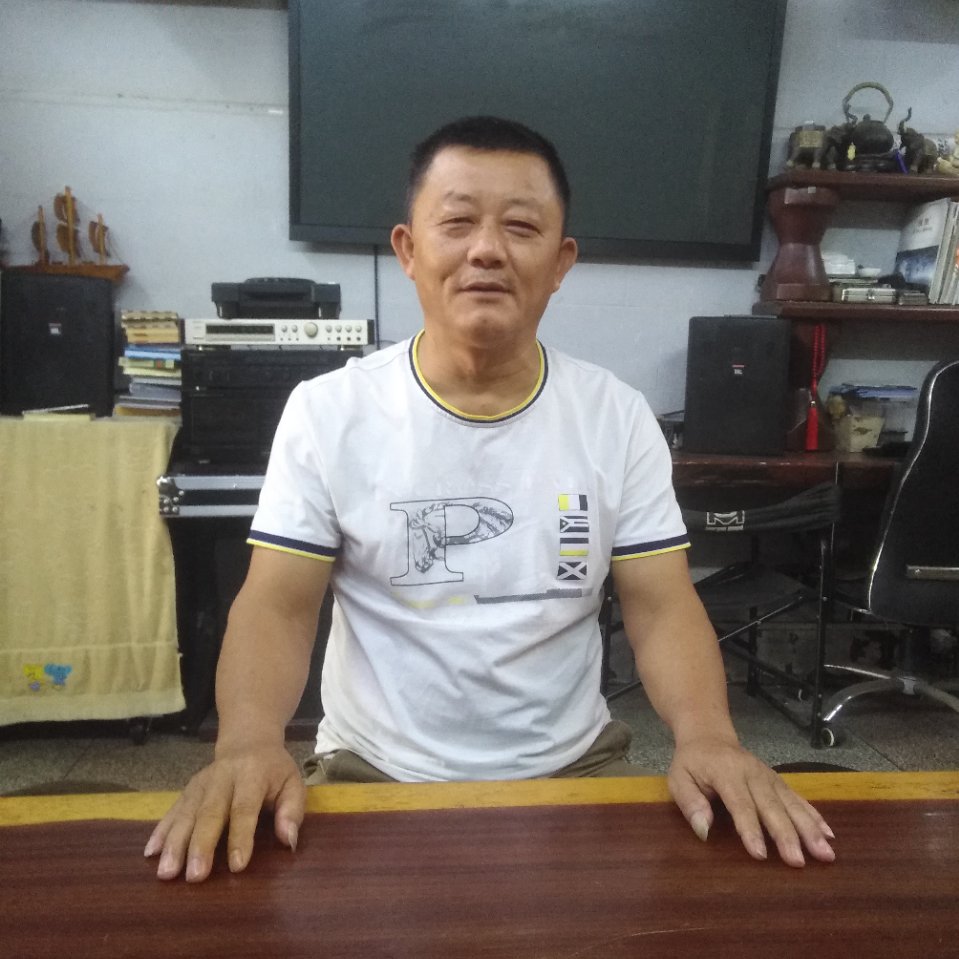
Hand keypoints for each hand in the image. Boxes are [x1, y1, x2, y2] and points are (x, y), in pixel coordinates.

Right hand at [143, 744, 304, 881]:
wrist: (248, 742)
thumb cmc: (274, 770)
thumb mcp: (293, 783)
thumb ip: (292, 810)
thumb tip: (288, 840)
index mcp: (252, 775)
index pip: (244, 807)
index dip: (241, 836)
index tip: (238, 866)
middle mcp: (222, 778)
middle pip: (209, 812)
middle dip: (201, 845)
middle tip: (194, 877)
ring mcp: (200, 783)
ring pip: (186, 814)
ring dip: (175, 844)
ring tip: (166, 873)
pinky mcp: (186, 790)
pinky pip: (171, 811)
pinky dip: (160, 831)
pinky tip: (150, 853)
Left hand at [667, 739, 835, 866]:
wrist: (709, 734)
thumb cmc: (692, 762)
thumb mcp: (678, 778)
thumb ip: (689, 802)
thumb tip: (703, 830)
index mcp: (726, 772)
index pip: (740, 803)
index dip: (750, 829)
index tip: (760, 854)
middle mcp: (752, 773)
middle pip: (771, 805)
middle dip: (786, 834)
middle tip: (799, 861)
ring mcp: (768, 775)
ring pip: (791, 803)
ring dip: (809, 828)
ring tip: (825, 852)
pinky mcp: (778, 780)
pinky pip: (798, 798)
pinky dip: (814, 816)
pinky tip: (829, 834)